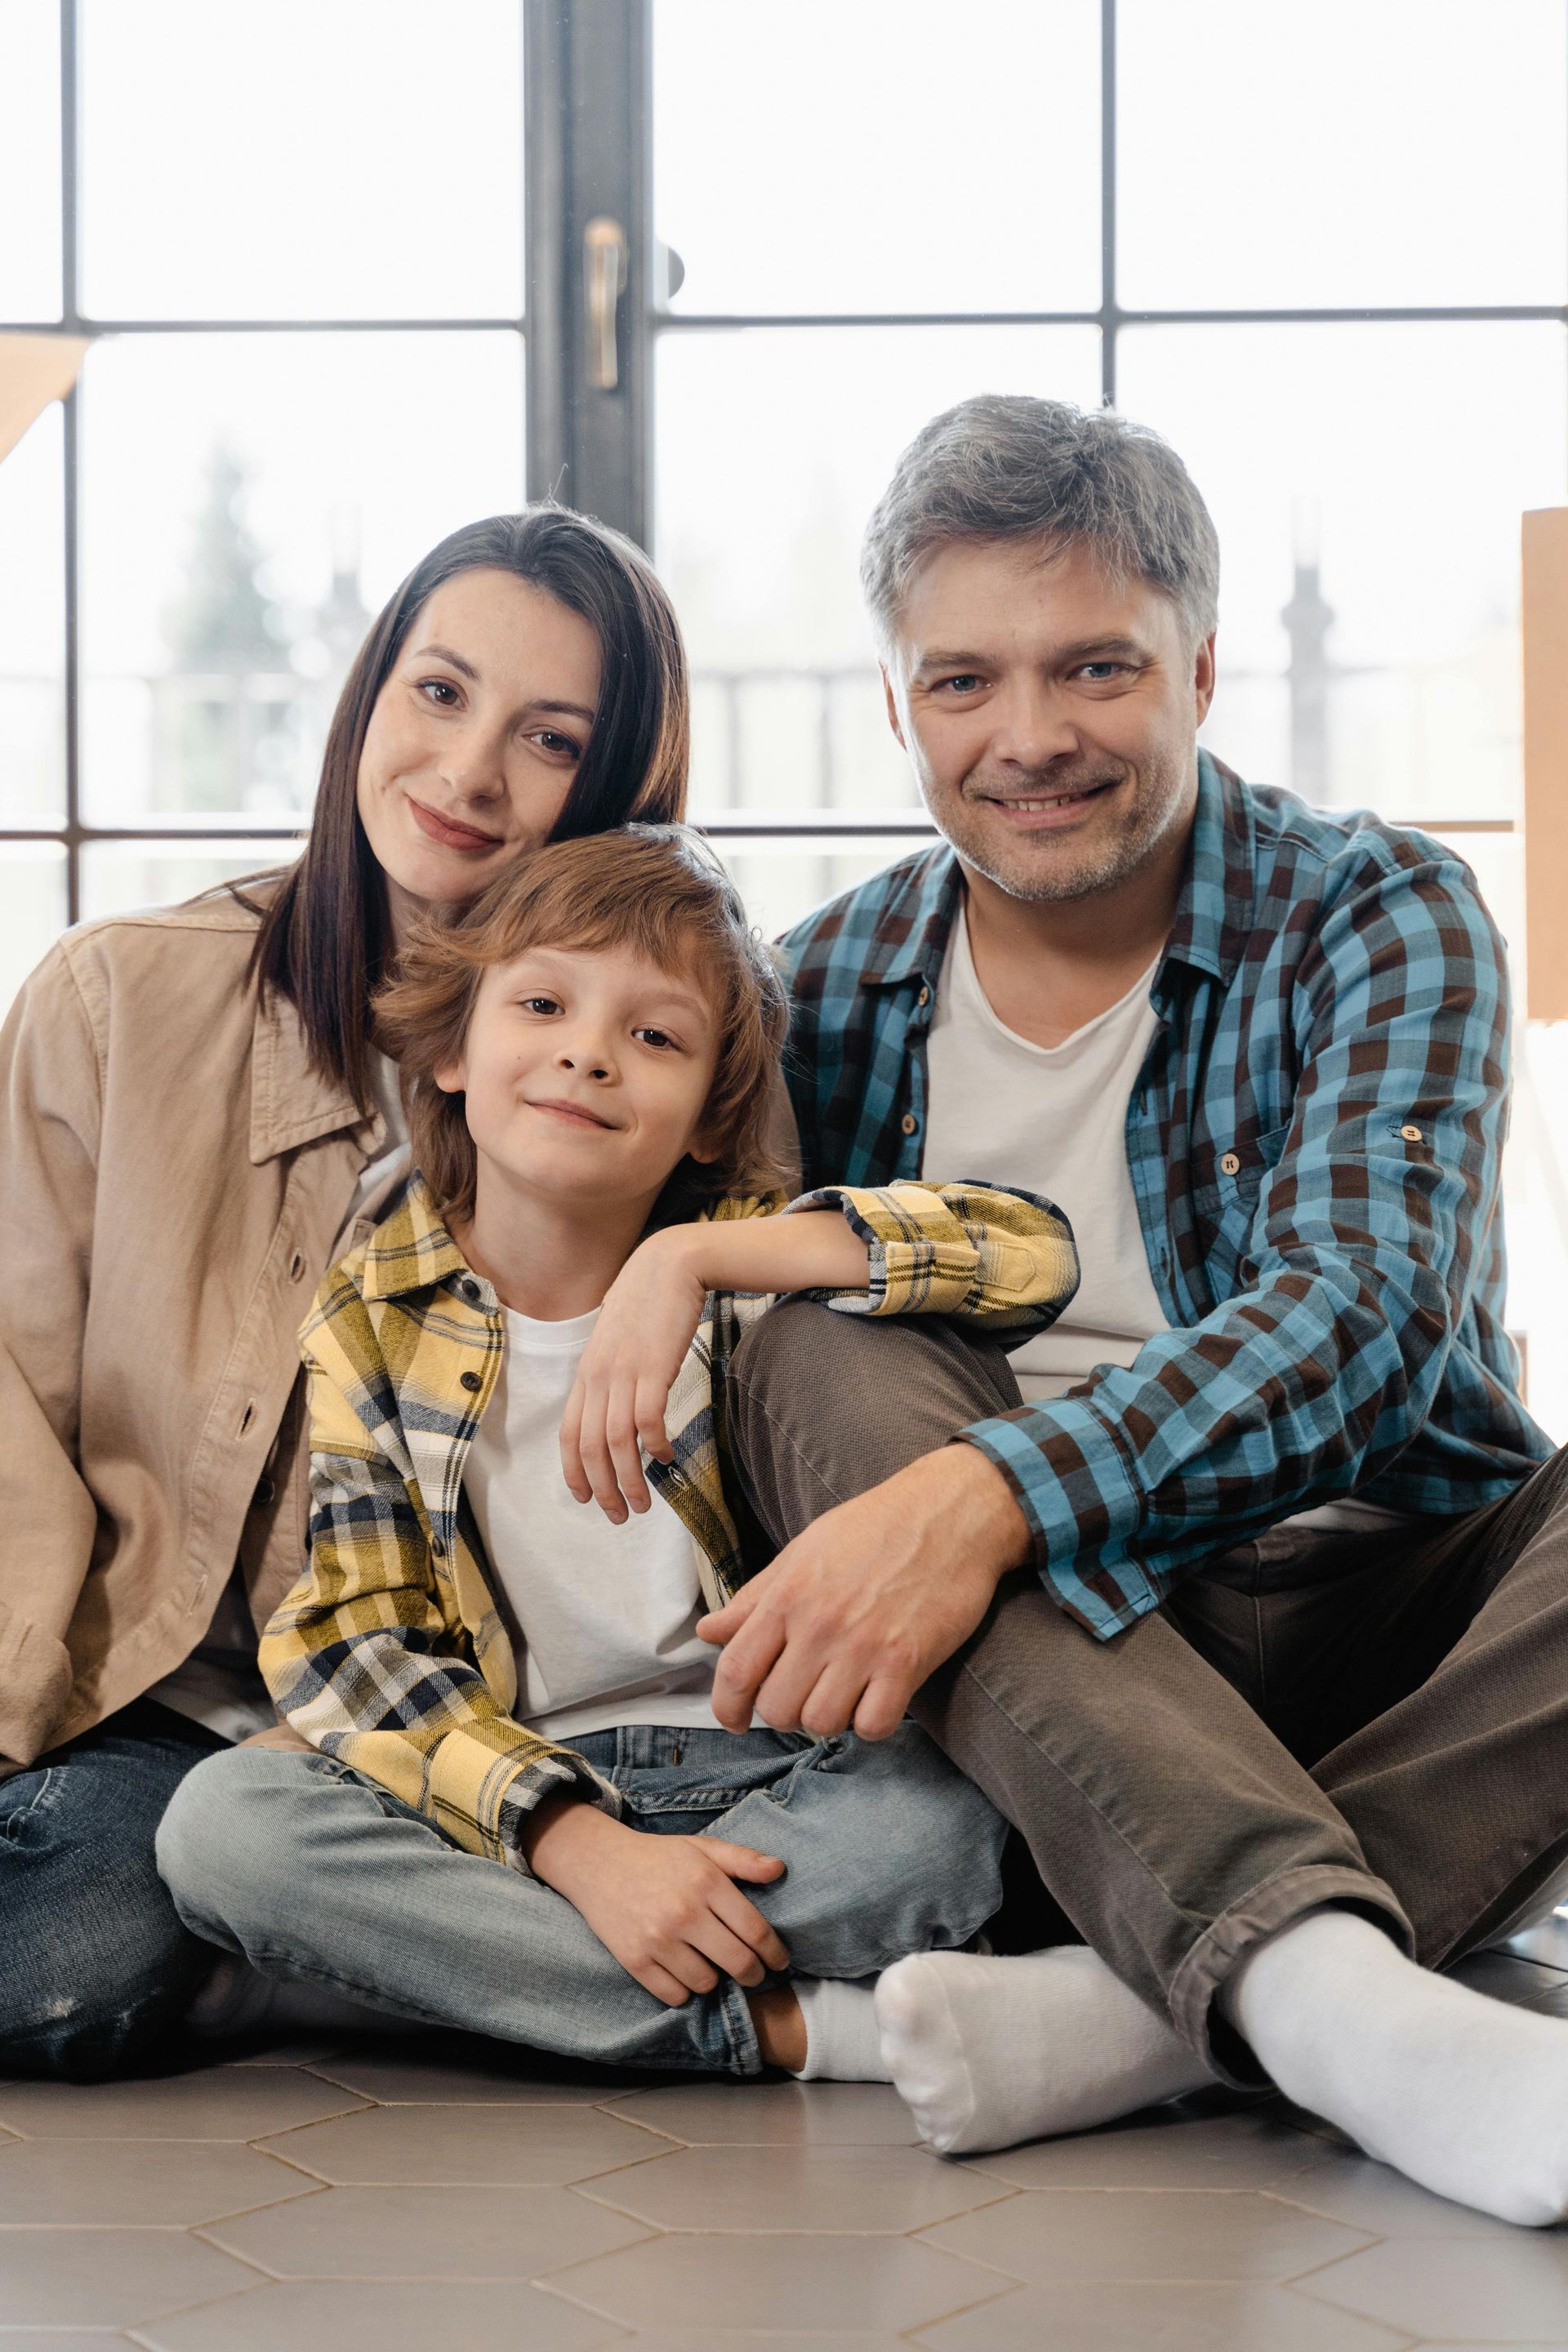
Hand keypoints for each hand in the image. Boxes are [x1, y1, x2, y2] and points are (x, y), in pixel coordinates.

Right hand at [525, 1794, 789, 2005]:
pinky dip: (684, 1990)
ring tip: (711, 1965)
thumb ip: (743, 1859)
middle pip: (738, 1963)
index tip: (779, 1960)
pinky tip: (684, 1972)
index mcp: (706, 1882)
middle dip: (754, 1974)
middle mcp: (684, 1913)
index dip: (775, 1952)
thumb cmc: (658, 1856)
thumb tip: (779, 1869)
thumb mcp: (702, 1847)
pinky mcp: (634, 1960)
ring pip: (707, 1984)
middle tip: (755, 1973)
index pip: (756, 1931)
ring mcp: (657, 1939)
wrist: (597, 1863)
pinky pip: (674, 1995)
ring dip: (715, 1980)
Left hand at [560, 1229, 707, 1522]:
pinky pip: (647, 1420)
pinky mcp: (653, 1367)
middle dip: (601, 1489)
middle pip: (589, 1447)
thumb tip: (617, 1407)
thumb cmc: (648, 1302)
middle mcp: (598, 1376)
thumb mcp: (618, 1341)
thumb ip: (612, 1374)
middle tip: (618, 1516)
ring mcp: (623, 1372)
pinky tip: (664, 1457)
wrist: (670, 1263)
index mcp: (586, 1373)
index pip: (568, 1434)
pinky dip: (653, 1446)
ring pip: (615, 1442)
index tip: (585, 1499)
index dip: (574, 1472)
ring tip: (641, 1505)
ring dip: (628, 1480)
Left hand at [697, 1445, 1030, 1741]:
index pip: (735, 1670)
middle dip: (784, 1712)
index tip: (733, 1720)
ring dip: (829, 1718)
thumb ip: (755, 1597)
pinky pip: (873, 1725)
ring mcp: (863, 1645)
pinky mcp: (908, 1661)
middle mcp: (819, 1624)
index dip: (726, 1707)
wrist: (951, 1512)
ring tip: (844, 1692)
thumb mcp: (803, 1551)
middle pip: (776, 1708)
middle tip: (804, 1693)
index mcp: (787, 1595)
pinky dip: (872, 1723)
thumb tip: (709, 1631)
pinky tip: (878, 1698)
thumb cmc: (876, 1526)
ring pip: (820, 1723)